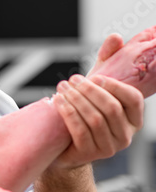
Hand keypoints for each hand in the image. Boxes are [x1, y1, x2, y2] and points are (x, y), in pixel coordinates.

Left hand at [51, 34, 144, 169]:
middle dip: (88, 91)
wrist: (66, 143)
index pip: (134, 99)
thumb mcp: (98, 86)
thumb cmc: (86, 109)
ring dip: (75, 100)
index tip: (95, 77)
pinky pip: (79, 131)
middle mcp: (126, 135)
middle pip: (110, 108)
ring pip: (94, 119)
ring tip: (61, 88)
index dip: (114, 86)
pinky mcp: (90, 154)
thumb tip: (116, 37)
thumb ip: (108, 61)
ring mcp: (109, 147)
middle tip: (71, 80)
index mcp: (134, 118)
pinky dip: (67, 114)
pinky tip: (57, 102)